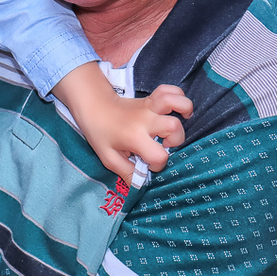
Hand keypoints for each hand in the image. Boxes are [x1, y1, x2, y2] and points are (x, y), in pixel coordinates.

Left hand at [56, 63, 193, 183]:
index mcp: (135, 137)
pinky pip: (170, 90)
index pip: (159, 155)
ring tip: (174, 126)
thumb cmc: (99, 132)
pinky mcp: (151, 99)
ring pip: (179, 103)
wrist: (93, 105)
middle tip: (163, 145)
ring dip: (183, 114)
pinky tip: (177, 110)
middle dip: (176, 141)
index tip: (148, 164)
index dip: (157, 165)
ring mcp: (150, 106)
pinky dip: (179, 97)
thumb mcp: (108, 158)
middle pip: (175, 127)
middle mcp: (146, 120)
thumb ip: (126, 173)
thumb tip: (141, 185)